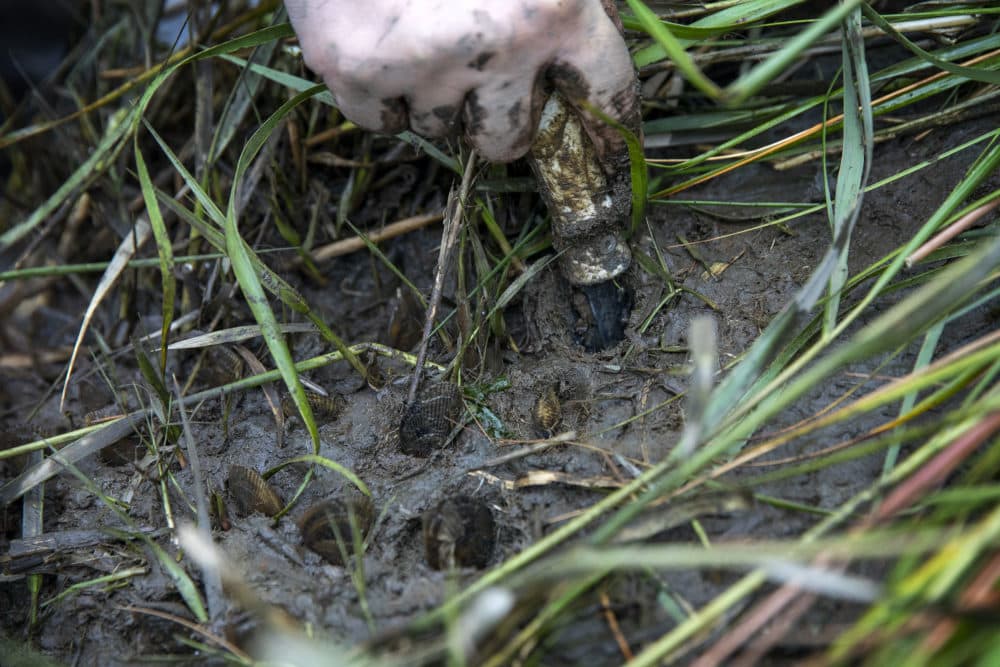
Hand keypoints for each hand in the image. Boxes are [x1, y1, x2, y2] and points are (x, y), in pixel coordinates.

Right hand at [285, 0, 638, 170]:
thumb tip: (596, 26)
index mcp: (556, 6)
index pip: (605, 94)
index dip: (605, 132)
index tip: (605, 155)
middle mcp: (498, 46)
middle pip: (507, 141)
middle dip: (496, 118)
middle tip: (478, 76)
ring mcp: (422, 63)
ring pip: (440, 130)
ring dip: (435, 98)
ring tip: (422, 36)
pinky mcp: (355, 70)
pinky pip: (382, 121)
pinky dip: (381, 95)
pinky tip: (383, 45)